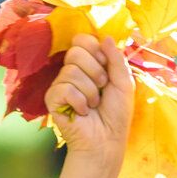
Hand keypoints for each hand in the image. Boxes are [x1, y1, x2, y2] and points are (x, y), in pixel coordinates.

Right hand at [45, 34, 132, 177]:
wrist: (107, 140)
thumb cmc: (116, 114)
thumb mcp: (124, 83)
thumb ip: (116, 59)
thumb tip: (107, 37)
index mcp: (89, 64)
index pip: (82, 40)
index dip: (95, 49)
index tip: (106, 66)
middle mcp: (73, 71)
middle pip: (76, 52)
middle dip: (95, 71)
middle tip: (102, 88)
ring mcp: (60, 84)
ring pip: (71, 71)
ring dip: (90, 91)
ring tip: (94, 105)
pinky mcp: (52, 99)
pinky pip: (64, 88)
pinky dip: (79, 101)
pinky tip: (82, 112)